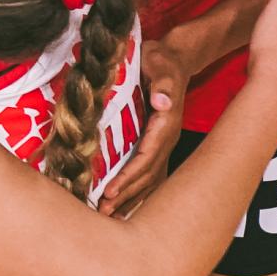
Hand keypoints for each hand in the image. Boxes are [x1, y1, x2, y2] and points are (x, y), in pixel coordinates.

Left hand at [98, 33, 196, 215]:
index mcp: (166, 123)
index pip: (147, 156)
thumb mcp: (160, 63)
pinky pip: (150, 176)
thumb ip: (163, 82)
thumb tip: (164, 101)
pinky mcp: (158, 147)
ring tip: (110, 215)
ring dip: (130, 199)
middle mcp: (167, 139)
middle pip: (147, 175)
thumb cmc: (161, 60)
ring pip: (150, 180)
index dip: (129, 176)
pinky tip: (123, 206)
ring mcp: (164, 145)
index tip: (110, 192)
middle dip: (126, 195)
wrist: (173, 60)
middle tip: (103, 212)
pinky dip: (137, 193)